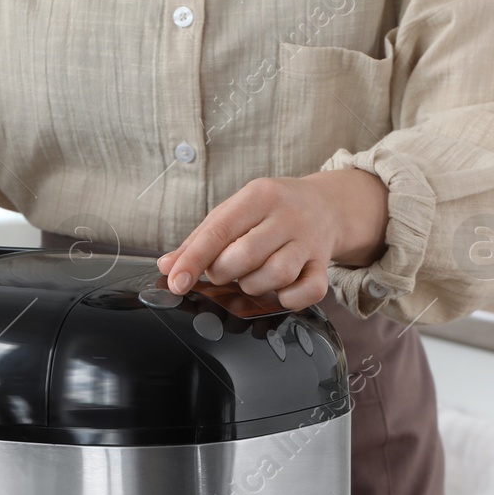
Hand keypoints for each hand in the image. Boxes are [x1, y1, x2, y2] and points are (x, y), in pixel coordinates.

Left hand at [158, 168, 388, 310]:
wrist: (327, 205)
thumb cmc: (270, 212)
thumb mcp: (235, 212)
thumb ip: (200, 239)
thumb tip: (167, 266)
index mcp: (260, 196)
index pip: (220, 230)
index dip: (194, 260)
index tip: (176, 281)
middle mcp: (288, 216)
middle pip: (245, 255)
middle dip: (224, 273)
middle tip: (223, 271)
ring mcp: (309, 241)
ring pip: (275, 276)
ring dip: (253, 286)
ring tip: (251, 277)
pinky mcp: (324, 265)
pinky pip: (307, 292)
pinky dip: (288, 299)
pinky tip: (279, 290)